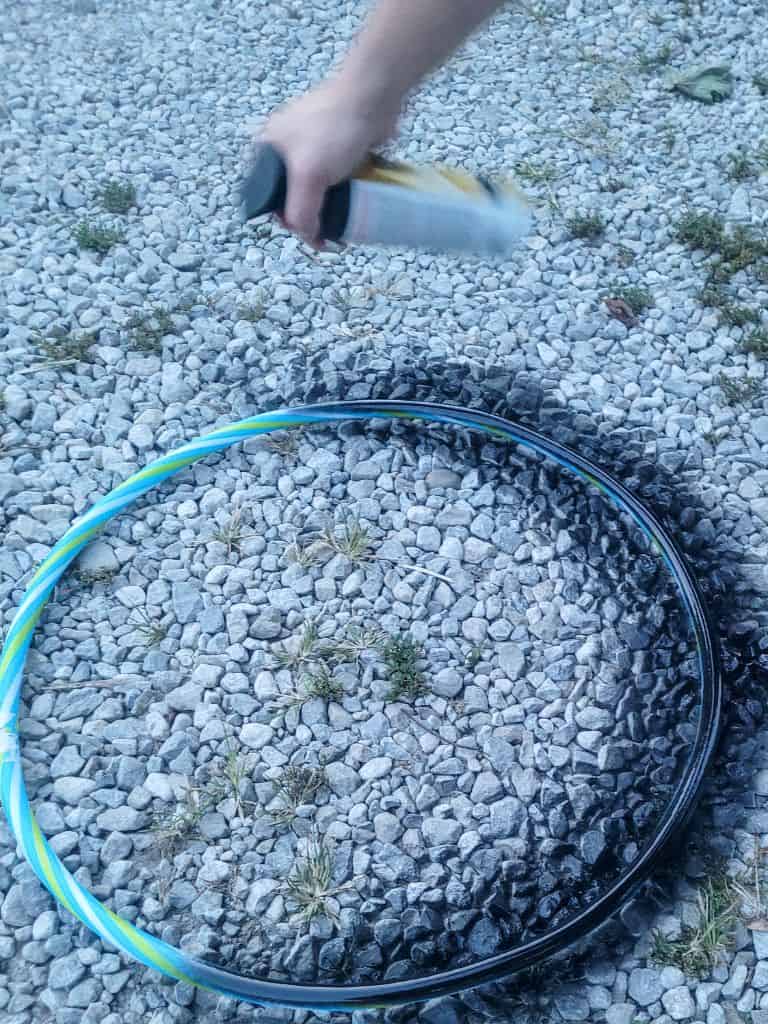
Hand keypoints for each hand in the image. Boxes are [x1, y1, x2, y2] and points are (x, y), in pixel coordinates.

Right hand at [259, 79, 398, 246]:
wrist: (373, 96)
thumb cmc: (335, 128)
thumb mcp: (308, 175)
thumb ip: (301, 211)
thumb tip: (308, 237)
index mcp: (267, 150)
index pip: (267, 198)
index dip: (285, 219)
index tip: (308, 231)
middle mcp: (286, 149)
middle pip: (293, 197)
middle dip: (311, 216)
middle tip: (329, 232)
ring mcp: (313, 148)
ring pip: (317, 191)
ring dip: (330, 209)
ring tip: (345, 223)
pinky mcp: (338, 150)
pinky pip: (337, 182)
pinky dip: (345, 196)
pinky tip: (355, 205)